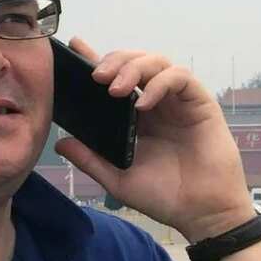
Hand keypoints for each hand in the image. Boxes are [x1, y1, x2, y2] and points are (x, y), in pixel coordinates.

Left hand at [54, 37, 253, 241]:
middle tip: (95, 77)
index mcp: (136, 117)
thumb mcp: (118, 179)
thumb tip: (60, 142)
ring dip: (133, 68)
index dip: (95, 58)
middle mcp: (157, 103)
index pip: (115, 79)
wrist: (201, 213)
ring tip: (115, 88)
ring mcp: (179, 101)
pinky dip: (160, 83)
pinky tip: (144, 103)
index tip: (74, 46)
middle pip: (134, 62)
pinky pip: (180, 77)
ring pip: (157, 62)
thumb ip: (90, 160)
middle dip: (113, 61)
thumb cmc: (165, 197)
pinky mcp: (200, 103)